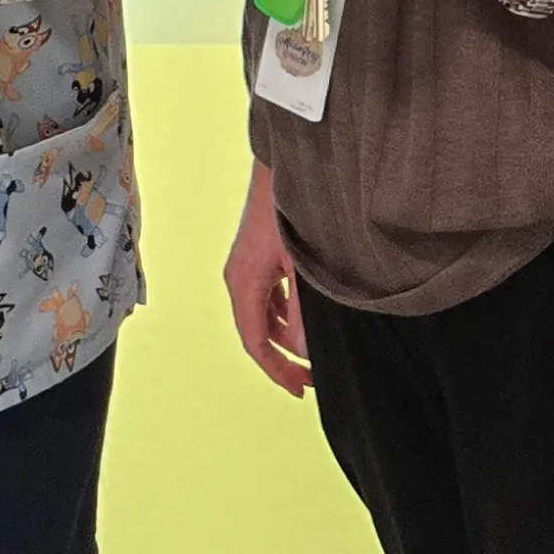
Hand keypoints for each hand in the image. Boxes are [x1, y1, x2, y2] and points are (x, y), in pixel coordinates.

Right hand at [225, 160, 310, 394]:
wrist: (290, 165)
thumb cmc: (293, 210)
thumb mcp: (303, 266)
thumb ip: (305, 312)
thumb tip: (305, 349)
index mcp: (243, 281)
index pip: (255, 341)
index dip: (277, 370)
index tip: (302, 389)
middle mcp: (239, 276)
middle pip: (257, 331)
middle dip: (284, 357)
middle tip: (314, 376)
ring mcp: (247, 265)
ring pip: (263, 314)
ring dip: (286, 335)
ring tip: (314, 348)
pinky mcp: (259, 254)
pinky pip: (268, 296)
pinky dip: (286, 313)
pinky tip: (307, 313)